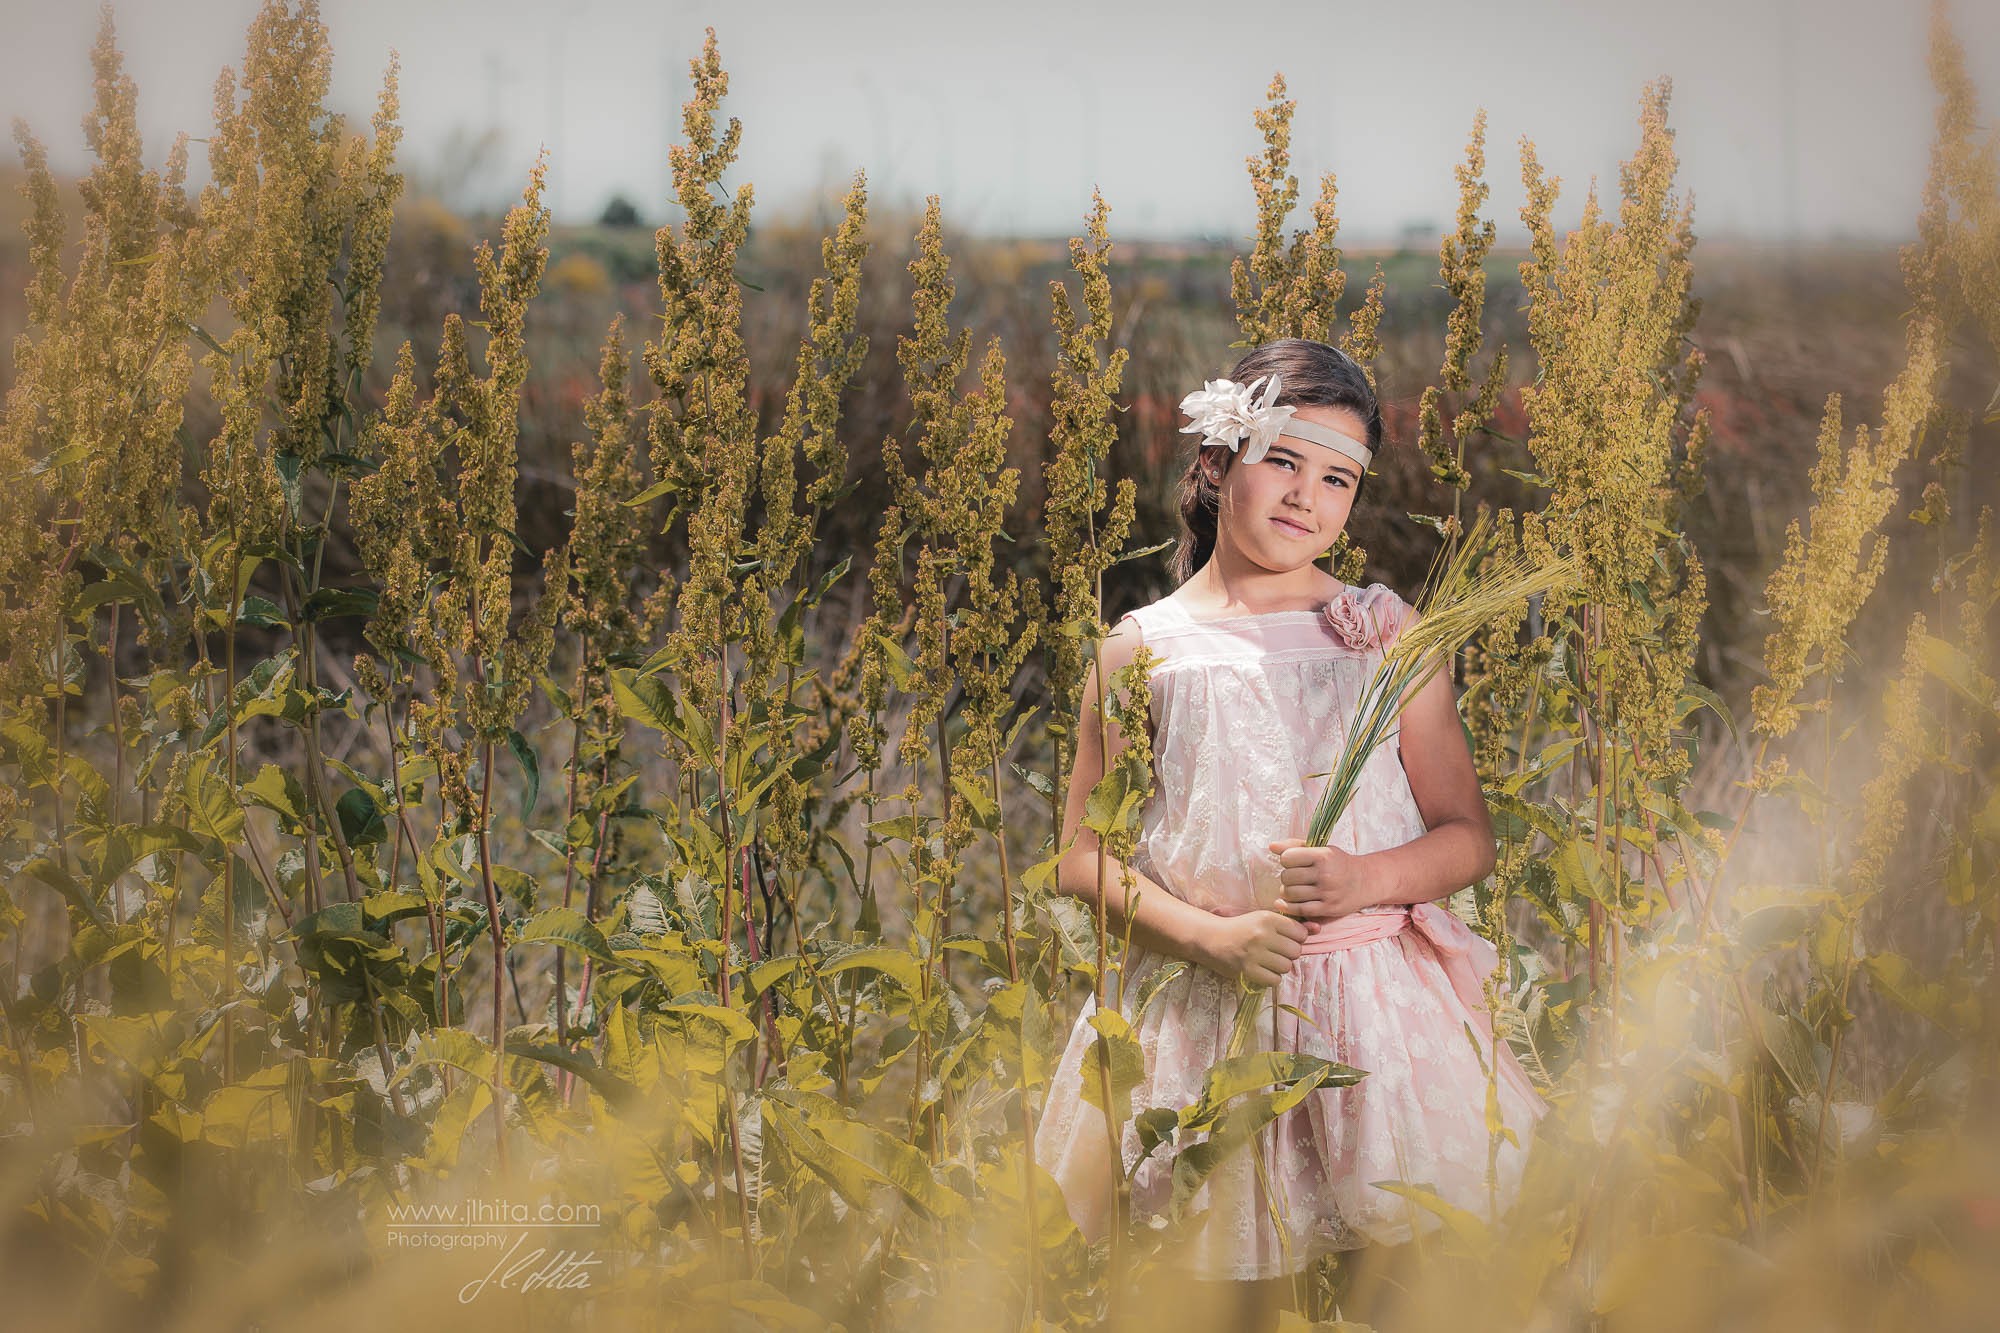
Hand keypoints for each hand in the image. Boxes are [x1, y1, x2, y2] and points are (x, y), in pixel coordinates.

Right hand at [1206, 910, 1309, 988]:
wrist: (1212, 939)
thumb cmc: (1242, 928)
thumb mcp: (1264, 920)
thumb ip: (1292, 924)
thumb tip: (1318, 929)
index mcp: (1267, 918)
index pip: (1300, 933)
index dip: (1296, 939)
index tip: (1284, 939)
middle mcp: (1262, 935)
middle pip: (1295, 951)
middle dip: (1288, 953)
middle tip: (1275, 951)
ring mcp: (1254, 953)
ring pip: (1286, 967)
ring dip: (1280, 966)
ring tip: (1268, 961)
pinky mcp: (1247, 970)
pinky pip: (1274, 980)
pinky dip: (1271, 977)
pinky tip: (1262, 970)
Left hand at [1268, 838, 1386, 932]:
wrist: (1364, 881)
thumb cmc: (1338, 863)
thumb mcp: (1321, 849)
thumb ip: (1295, 846)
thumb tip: (1271, 847)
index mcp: (1323, 856)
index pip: (1288, 858)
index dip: (1287, 860)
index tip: (1293, 862)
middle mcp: (1325, 874)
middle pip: (1287, 877)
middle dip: (1286, 877)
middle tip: (1294, 878)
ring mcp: (1327, 893)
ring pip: (1290, 894)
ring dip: (1287, 892)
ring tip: (1294, 889)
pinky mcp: (1328, 908)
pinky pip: (1299, 909)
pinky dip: (1288, 907)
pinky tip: (1286, 902)